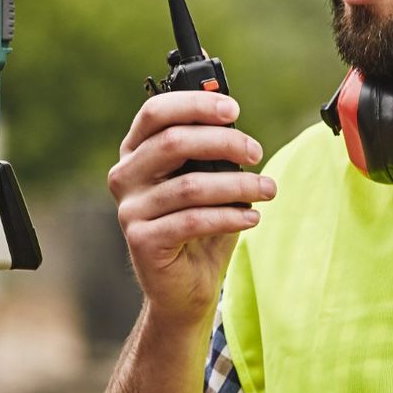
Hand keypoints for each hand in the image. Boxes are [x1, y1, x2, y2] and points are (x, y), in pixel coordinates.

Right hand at [107, 92, 276, 329]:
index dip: (195, 104)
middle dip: (223, 142)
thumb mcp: (206, 181)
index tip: (233, 110)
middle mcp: (125, 176)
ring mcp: (130, 209)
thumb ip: (211, 153)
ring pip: (190, 185)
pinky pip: (192, 220)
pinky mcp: (141, 240)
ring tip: (267, 189)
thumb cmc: (200, 228)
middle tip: (256, 152)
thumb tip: (236, 128)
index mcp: (136, 152)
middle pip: (173, 142)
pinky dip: (229, 216)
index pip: (156, 112)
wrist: (185, 288)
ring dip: (238, 185)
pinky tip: (253, 217)